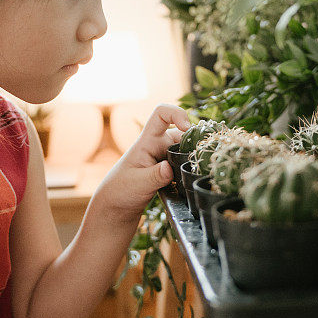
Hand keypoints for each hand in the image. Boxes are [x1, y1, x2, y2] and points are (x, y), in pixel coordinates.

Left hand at [92, 103, 190, 223]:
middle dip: (194, 143)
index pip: (161, 114)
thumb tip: (169, 168)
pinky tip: (193, 180)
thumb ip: (155, 176)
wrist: (118, 204)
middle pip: (183, 133)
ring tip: (198, 173)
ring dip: (194, 158)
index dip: (176, 113)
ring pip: (188, 149)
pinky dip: (192, 168)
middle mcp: (159, 144)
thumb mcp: (138, 184)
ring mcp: (166, 156)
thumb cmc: (121, 189)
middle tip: (200, 161)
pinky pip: (187, 162)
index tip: (187, 127)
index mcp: (148, 141)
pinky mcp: (171, 169)